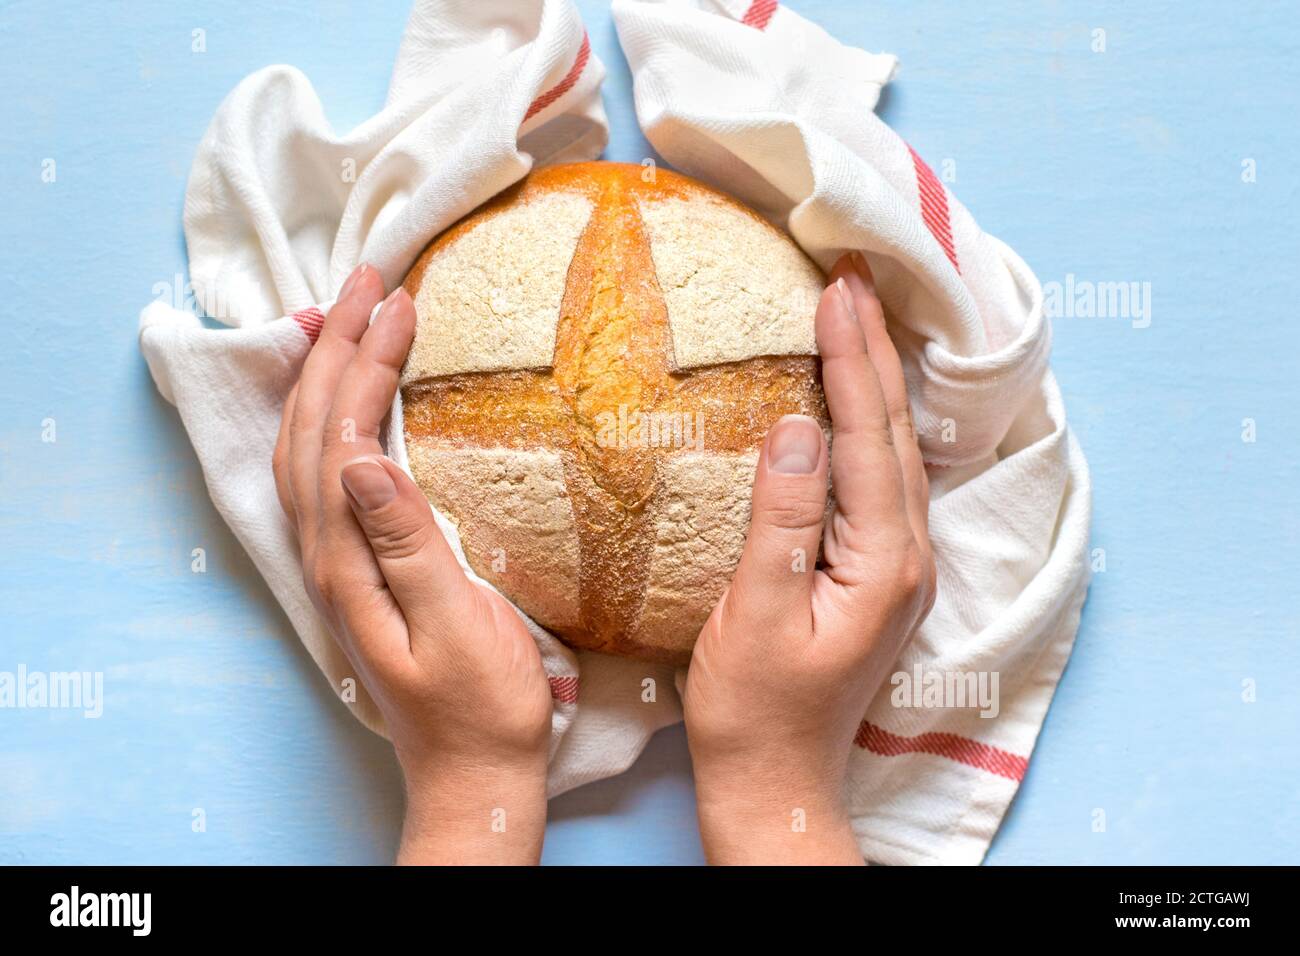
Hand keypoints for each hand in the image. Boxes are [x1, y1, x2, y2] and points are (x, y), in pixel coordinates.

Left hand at [271, 264, 553, 864]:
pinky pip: (324, 474)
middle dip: (335, 346)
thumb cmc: (484, 708)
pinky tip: (347, 399)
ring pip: (308, 448)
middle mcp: (328, 555)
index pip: (343, 437)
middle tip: (370, 278)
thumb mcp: (459, 629)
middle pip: (311, 430)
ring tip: (346, 313)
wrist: (474, 773)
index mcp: (350, 562)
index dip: (366, 364)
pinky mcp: (357, 567)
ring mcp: (337, 562)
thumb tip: (363, 461)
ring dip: (323, 374)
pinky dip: (328, 419)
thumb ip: (409, 545)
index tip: (400, 302)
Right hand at [684, 252, 935, 864]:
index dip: (852, 359)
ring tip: (854, 314)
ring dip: (874, 379)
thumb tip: (796, 428)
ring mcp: (898, 567)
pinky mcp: (877, 574)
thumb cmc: (754, 711)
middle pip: (893, 432)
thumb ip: (781, 522)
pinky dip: (866, 423)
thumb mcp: (754, 616)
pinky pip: (879, 478)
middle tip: (851, 275)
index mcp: (884, 563)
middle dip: (873, 349)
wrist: (775, 781)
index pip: (868, 437)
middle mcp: (907, 558)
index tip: (836, 288)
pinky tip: (850, 400)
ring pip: (892, 451)